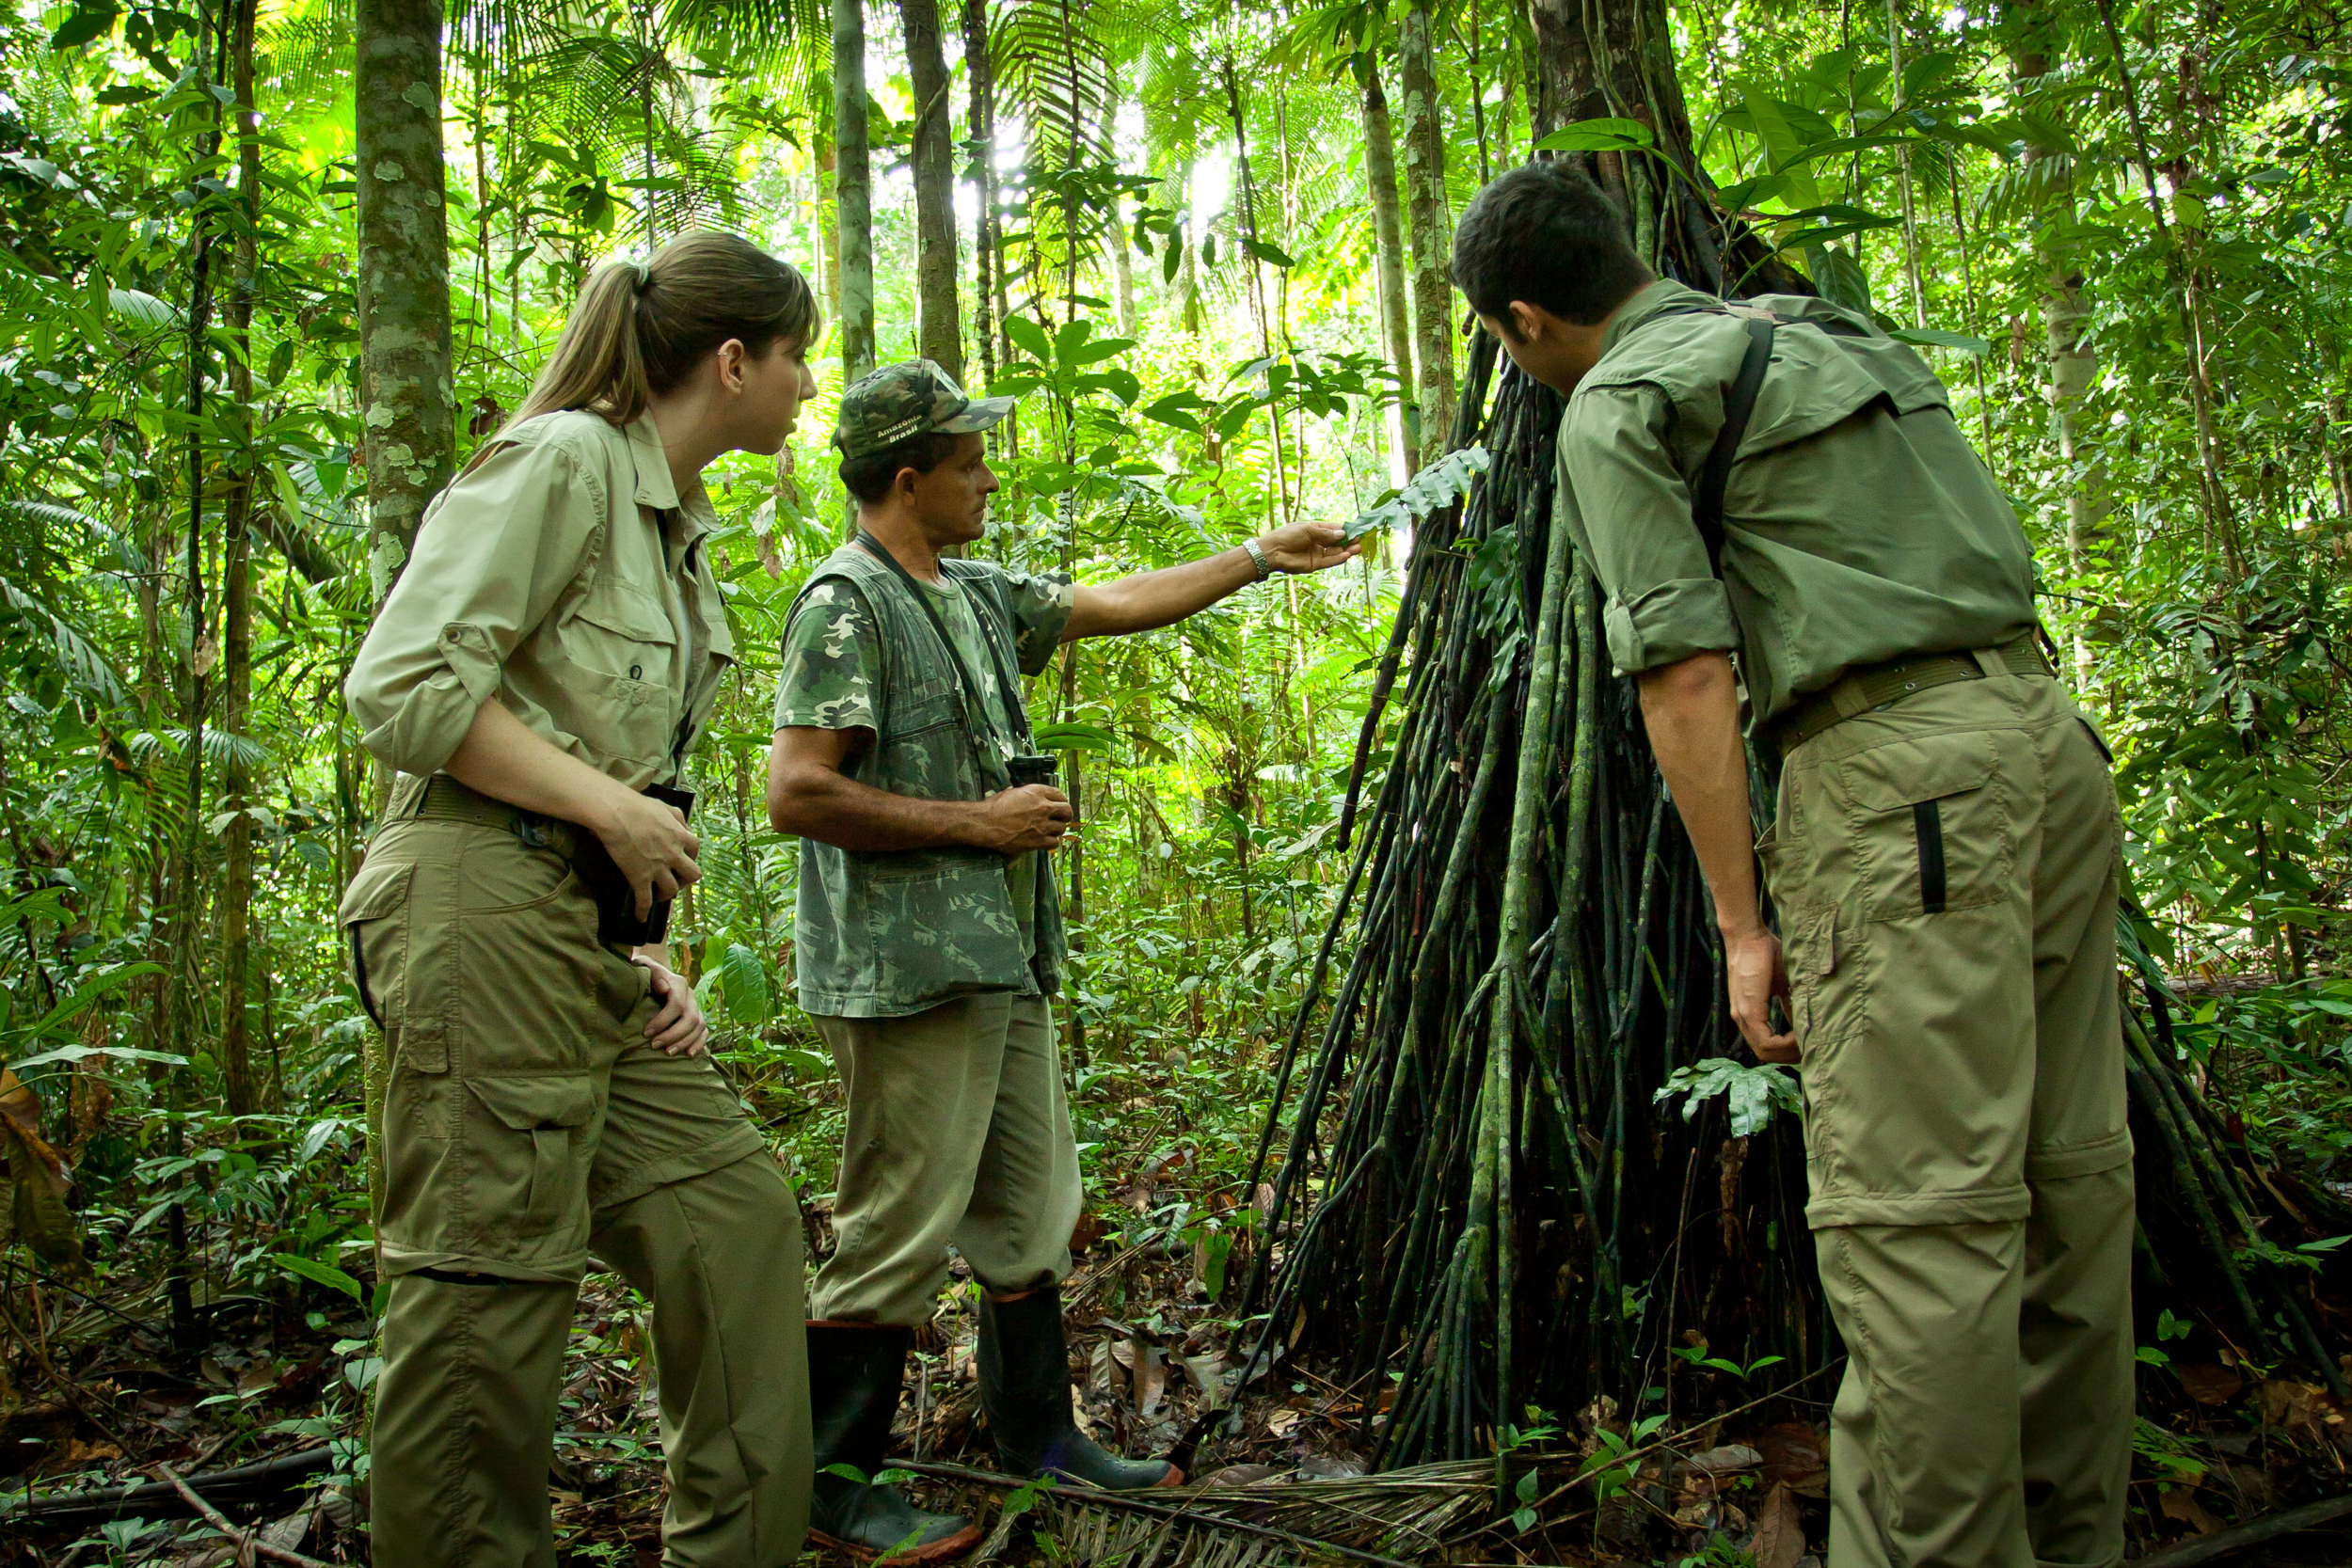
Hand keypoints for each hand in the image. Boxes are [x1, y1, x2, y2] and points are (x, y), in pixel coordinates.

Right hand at [593, 783, 701, 917]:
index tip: (682, 858)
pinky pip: (644, 901)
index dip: (690, 855)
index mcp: (680, 836)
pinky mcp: (639, 878)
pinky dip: (643, 911)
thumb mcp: (664, 806)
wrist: (615, 813)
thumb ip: (677, 817)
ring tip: (658, 895)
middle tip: (675, 879)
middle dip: (685, 879)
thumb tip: (682, 825)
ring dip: (666, 894)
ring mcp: (658, 868)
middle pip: (693, 875)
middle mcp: (673, 854)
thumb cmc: (637, 806)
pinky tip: (640, 917)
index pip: (695, 849)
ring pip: (671, 890)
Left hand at [633, 955, 708, 1055]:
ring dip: (685, 1042)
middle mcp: (691, 995)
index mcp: (679, 983)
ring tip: (668, 1053)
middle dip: (673, 1035)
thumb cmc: (645, 974)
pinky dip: (699, 1044)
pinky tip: (688, 1055)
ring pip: (699, 1027)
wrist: (654, 975)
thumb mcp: (644, 967)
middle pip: (690, 1018)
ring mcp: (696, 1007)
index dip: (662, 1021)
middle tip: (654, 1046)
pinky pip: (704, 1032)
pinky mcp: (697, 1017)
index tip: (646, 1033)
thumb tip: (663, 988)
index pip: (677, 1005)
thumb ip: (652, 973)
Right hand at [968, 785, 1072, 854]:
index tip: (1059, 805)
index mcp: (1037, 792)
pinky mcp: (1038, 840)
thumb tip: (1025, 796)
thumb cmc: (993, 807)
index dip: (1061, 801)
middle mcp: (1043, 807)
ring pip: (1062, 828)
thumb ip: (1023, 794)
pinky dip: (1051, 842)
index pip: (1059, 794)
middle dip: (1065, 815)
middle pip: (1067, 811)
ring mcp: (1042, 825)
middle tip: (1060, 818)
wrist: (986, 824)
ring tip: (1050, 830)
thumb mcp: (1010, 792)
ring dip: (1057, 829)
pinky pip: (1054, 842)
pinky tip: (1045, 840)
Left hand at [1255, 521, 1360, 574]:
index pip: (1334, 529)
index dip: (1345, 530)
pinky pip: (1329, 561)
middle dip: (1348, 541)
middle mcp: (1317, 541)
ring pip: (1335, 552)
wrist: (1273, 552)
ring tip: (1358, 548)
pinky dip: (1338, 559)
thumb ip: (1326, 534)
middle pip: (1336, 541)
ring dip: (1346, 550)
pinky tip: (1347, 555)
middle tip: (1360, 540)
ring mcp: (1317, 553)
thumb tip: (1343, 534)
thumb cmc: (1288, 536)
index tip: (1357, 530)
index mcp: (1315, 529)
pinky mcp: (1315, 565)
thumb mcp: (1308, 530)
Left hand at [1723, 922, 1798, 1063]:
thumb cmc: (1767, 955)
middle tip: (1811, 1049)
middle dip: (1790, 1056)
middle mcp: (1743, 1019)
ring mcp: (1743, 1016)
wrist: (1749, 935)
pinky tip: (1801, 1035)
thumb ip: (1791, 1006)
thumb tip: (1807, 1025)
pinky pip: (1766, 1041)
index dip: (1787, 1052)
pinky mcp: (1748, 1010)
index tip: (1808, 1045)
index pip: (1766, 1047)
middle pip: (1765, 1054)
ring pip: (1765, 1051)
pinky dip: (1786, 1043)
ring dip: (1789, 1051)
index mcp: (1750, 1015)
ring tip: (1809, 1042)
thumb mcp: (1784, 986)